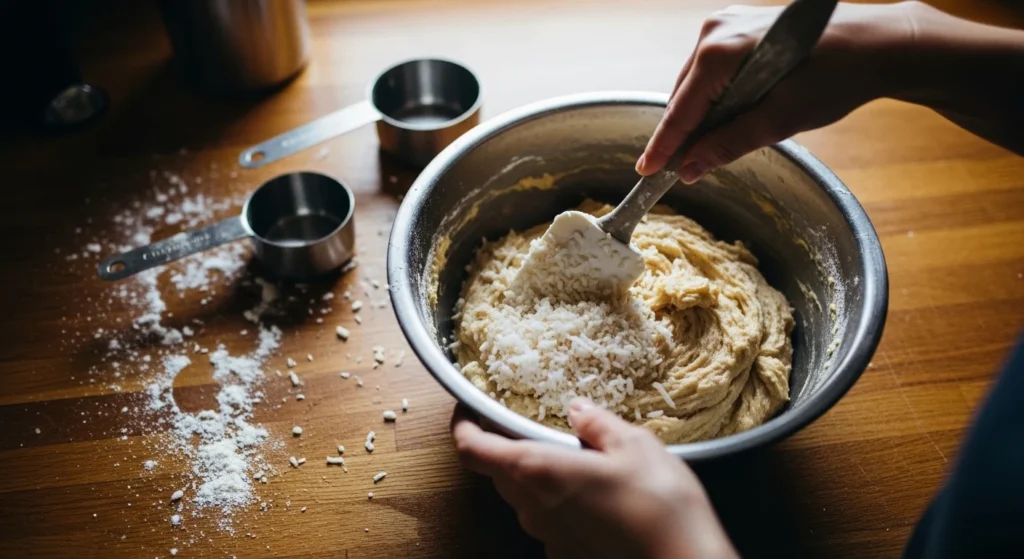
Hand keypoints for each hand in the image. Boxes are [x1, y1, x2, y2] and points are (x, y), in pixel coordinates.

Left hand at [452, 399, 737, 558]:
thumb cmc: (660, 506)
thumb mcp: (635, 445)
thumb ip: (598, 424)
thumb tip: (578, 409)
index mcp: (538, 471)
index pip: (472, 450)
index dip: (463, 426)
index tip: (468, 409)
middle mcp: (533, 508)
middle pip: (497, 472)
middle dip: (505, 446)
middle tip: (529, 424)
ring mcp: (548, 538)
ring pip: (523, 498)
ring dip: (535, 475)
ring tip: (573, 457)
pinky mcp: (566, 555)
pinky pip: (549, 522)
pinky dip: (559, 502)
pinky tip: (595, 495)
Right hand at [637, 1, 921, 182]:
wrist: (878, 43)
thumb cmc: (837, 77)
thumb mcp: (781, 120)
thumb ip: (729, 144)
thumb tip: (689, 169)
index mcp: (722, 50)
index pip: (680, 110)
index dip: (664, 146)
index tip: (646, 173)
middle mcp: (715, 29)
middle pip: (683, 96)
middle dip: (684, 133)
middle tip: (684, 170)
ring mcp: (725, 23)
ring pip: (695, 85)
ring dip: (701, 116)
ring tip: (712, 144)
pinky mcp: (737, 25)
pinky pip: (711, 71)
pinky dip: (715, 97)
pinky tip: (730, 114)